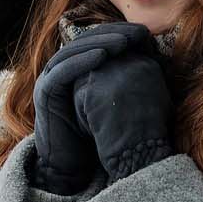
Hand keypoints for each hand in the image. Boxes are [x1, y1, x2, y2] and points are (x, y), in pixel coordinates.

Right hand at [30, 22, 157, 193]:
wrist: (72, 167)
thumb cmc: (97, 136)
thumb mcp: (113, 102)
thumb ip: (124, 82)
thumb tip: (157, 62)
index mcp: (76, 69)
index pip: (96, 41)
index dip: (118, 33)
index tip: (144, 34)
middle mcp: (61, 71)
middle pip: (84, 41)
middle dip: (110, 35)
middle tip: (134, 34)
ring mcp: (50, 80)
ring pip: (73, 51)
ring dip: (98, 43)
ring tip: (123, 43)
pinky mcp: (45, 93)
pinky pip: (61, 71)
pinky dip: (81, 61)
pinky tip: (102, 57)